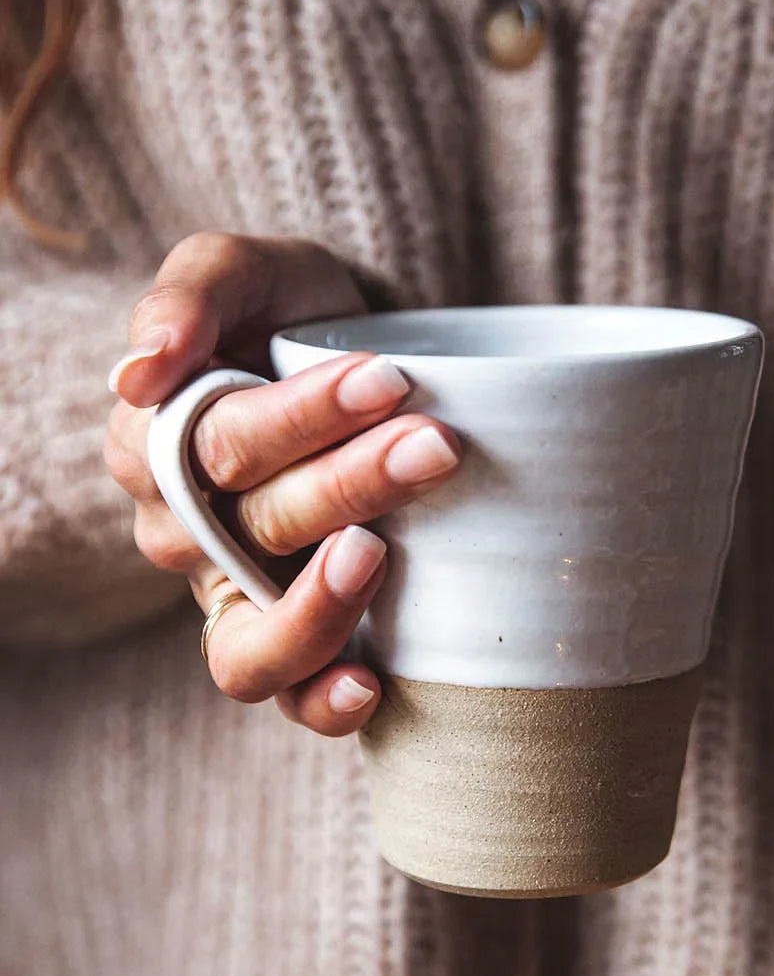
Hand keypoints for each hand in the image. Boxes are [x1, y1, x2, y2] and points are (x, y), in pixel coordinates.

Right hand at [104, 232, 459, 735]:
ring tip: (383, 554)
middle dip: (352, 483)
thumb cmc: (296, 317)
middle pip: (258, 525)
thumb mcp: (246, 273)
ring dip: (326, 603)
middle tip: (436, 445)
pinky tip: (367, 686)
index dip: (303, 417)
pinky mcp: (292, 645)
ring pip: (257, 636)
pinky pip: (286, 696)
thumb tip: (135, 375)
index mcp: (153, 447)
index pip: (220, 443)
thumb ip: (189, 297)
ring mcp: (234, 600)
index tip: (389, 377)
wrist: (365, 365)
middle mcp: (184, 537)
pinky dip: (319, 703)